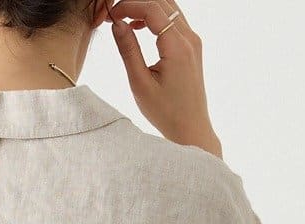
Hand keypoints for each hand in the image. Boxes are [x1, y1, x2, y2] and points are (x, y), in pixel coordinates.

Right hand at [107, 4, 221, 157]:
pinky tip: (139, 27)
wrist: (191, 129)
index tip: (112, 14)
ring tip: (124, 19)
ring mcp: (193, 40)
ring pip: (168, 7)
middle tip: (115, 13)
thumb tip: (117, 23)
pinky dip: (155, 16)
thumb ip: (128, 50)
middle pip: (162, 2)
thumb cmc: (166, 113)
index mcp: (177, 47)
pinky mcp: (192, 45)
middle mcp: (189, 38)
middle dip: (136, 3)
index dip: (129, 5)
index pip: (152, 9)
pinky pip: (173, 19)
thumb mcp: (140, 84)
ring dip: (146, 7)